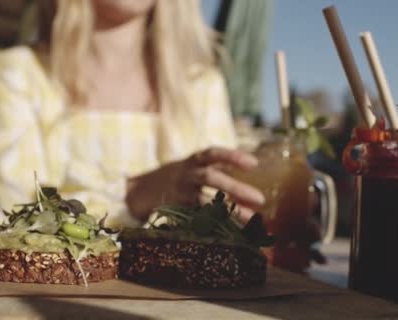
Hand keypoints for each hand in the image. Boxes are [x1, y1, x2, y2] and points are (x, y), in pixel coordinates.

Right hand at [126, 147, 264, 221]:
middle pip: (211, 177)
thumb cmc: (175, 179)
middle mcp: (185, 174)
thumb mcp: (191, 167)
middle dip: (236, 188)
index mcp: (192, 161)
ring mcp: (178, 193)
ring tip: (252, 220)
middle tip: (260, 199)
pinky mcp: (173, 210)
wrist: (137, 191)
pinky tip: (232, 232)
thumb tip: (250, 174)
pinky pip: (195, 218)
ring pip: (204, 201)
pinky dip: (213, 224)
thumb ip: (215, 168)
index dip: (233, 156)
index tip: (254, 164)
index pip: (213, 153)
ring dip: (229, 211)